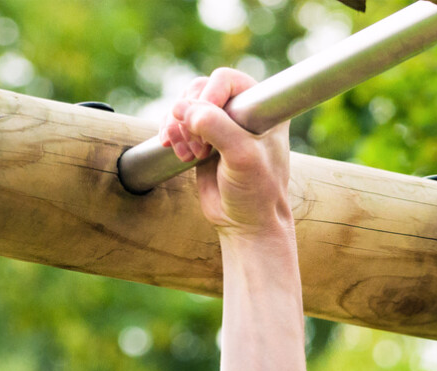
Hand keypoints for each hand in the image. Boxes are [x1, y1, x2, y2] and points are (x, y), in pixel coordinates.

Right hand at [158, 68, 293, 242]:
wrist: (247, 224)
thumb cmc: (256, 192)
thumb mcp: (241, 156)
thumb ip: (216, 126)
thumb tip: (181, 107)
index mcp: (264, 109)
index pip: (228, 80)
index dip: (210, 96)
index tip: (208, 126)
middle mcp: (243, 111)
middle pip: (200, 89)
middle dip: (191, 117)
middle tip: (201, 148)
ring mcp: (221, 124)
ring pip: (185, 104)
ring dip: (178, 127)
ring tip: (189, 154)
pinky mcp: (203, 138)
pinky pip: (177, 121)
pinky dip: (171, 134)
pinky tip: (180, 154)